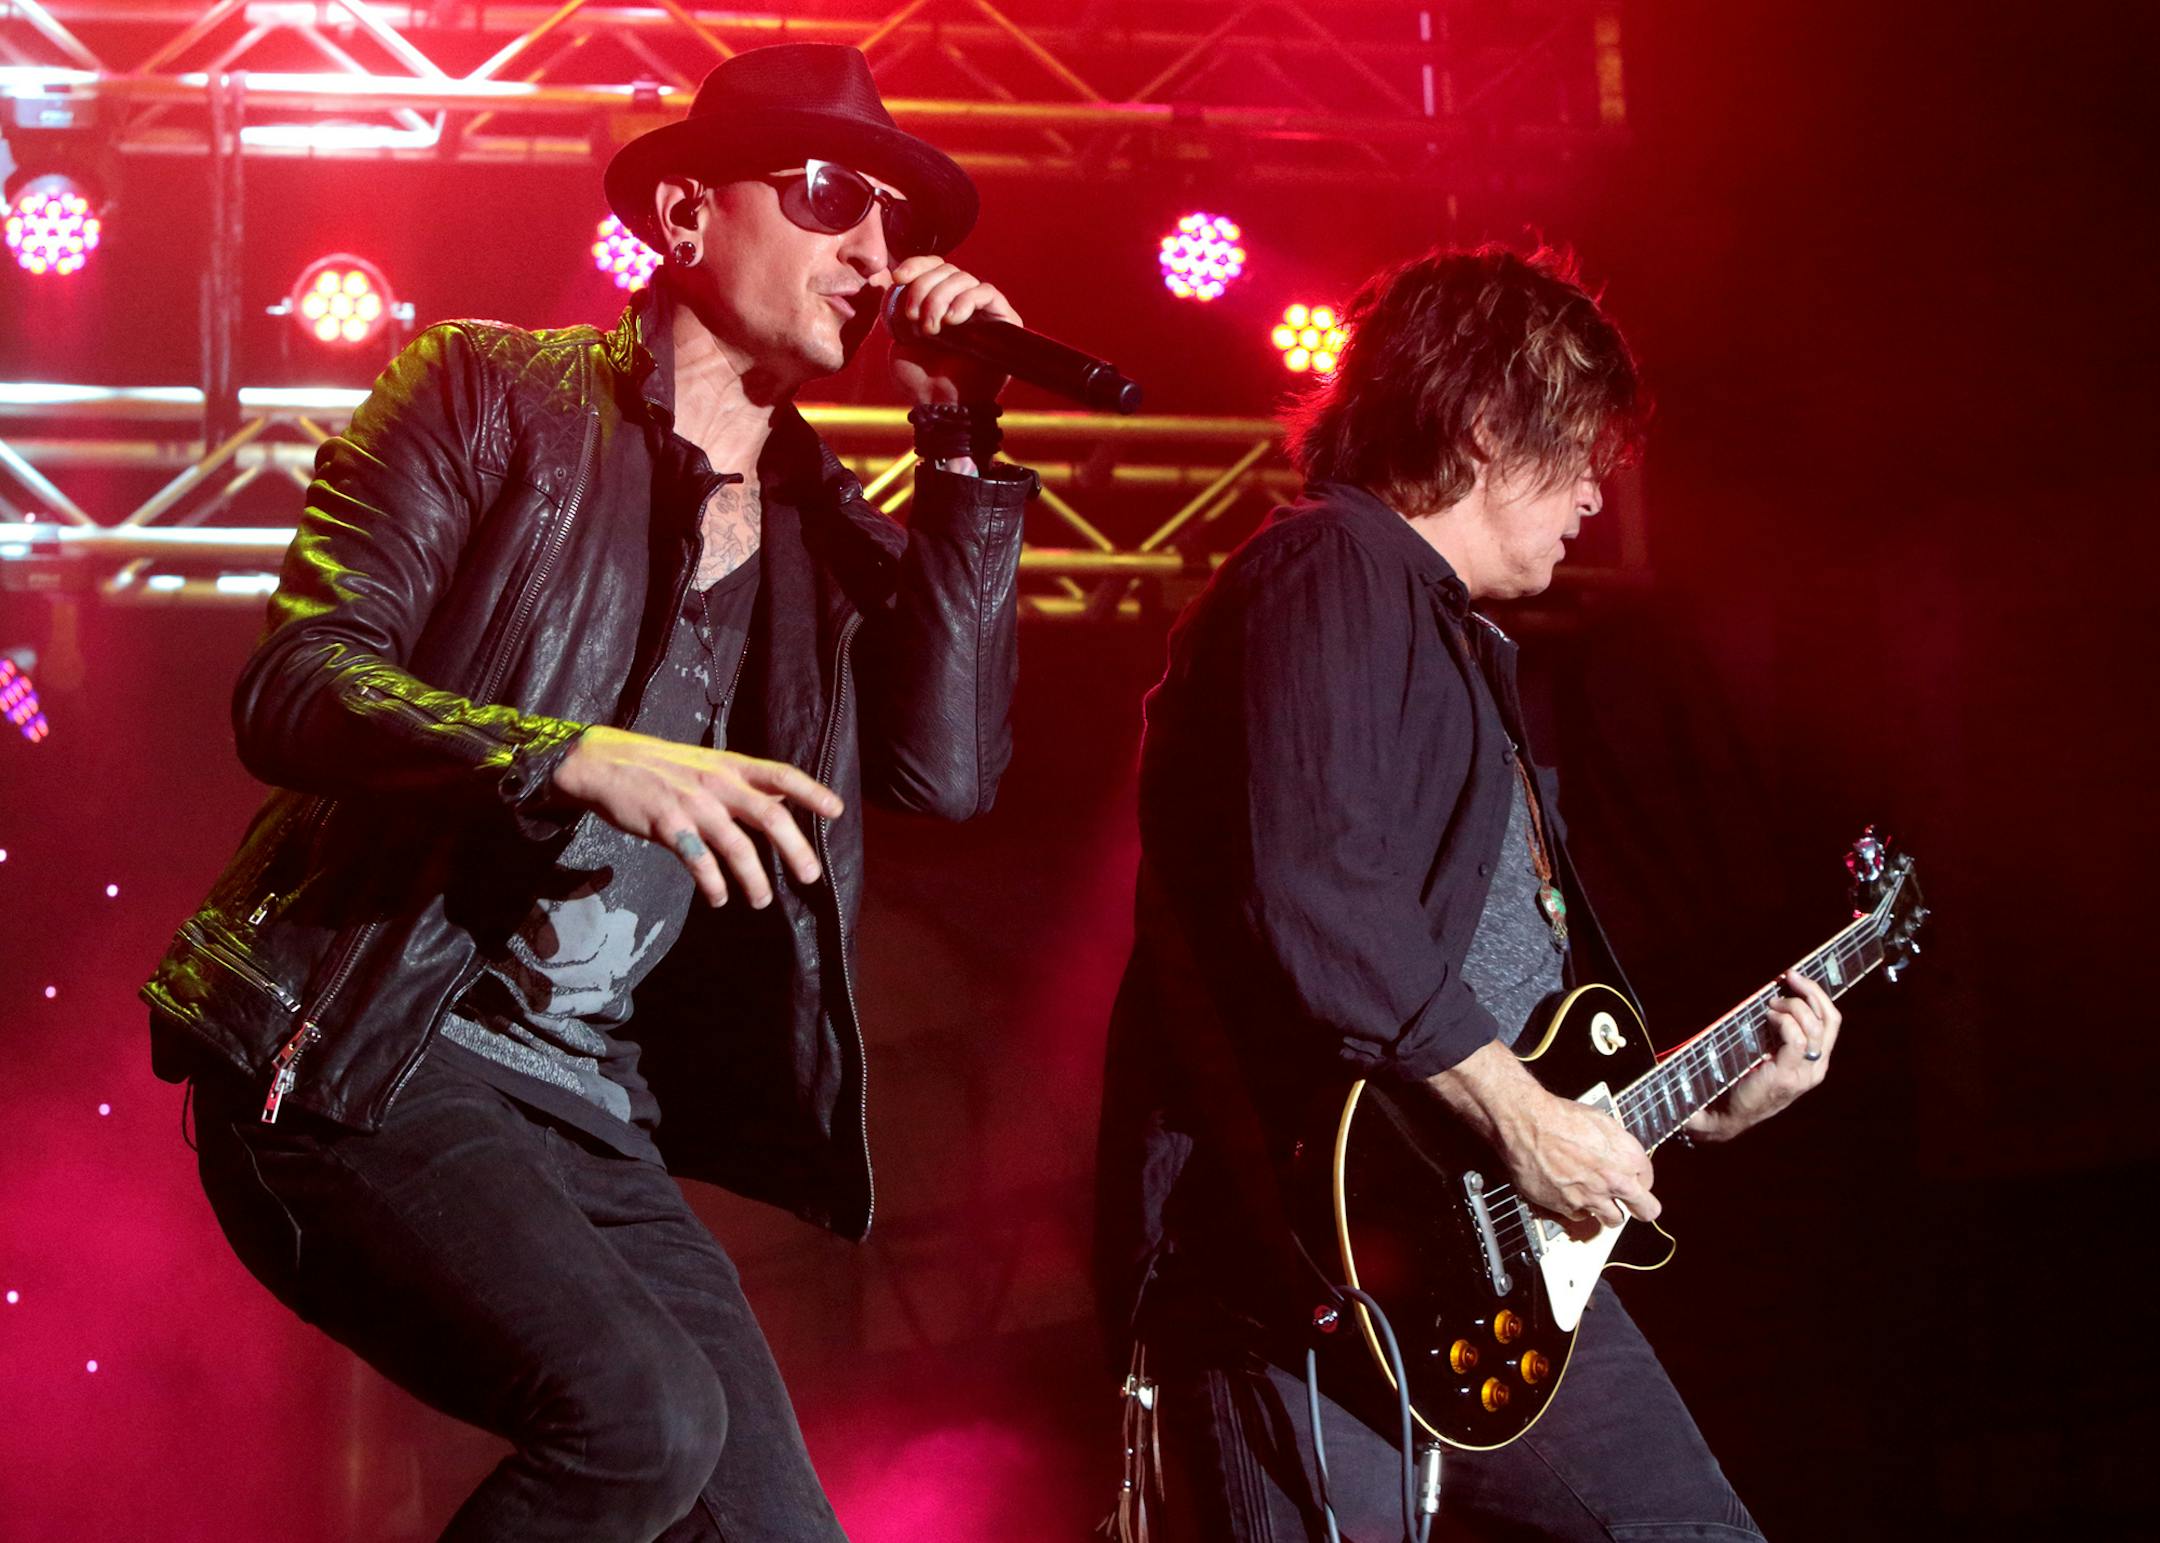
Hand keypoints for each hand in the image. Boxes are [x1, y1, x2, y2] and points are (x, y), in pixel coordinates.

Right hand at [550, 726, 843, 908]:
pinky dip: (713, 885)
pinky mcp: (668, 825)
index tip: (836, 810)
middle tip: (811, 876)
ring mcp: (693, 804)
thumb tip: (782, 799)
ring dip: (754, 879)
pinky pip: (699, 862)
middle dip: (795, 849)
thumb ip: (742, 783)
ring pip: (737, 846)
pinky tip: (718, 899)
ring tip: (761, 900)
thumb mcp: (707, 765)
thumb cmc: (660, 769)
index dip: (811, 791)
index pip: (780, 775)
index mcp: (730, 766)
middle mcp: (718, 783)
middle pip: (770, 816)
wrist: (603, 765)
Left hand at [885, 254, 1020, 404]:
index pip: (932, 266)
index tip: (897, 278)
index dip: (915, 265)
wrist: (939, 404)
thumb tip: (895, 277)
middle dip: (924, 289)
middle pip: (946, 269)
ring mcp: (984, 310)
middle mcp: (962, 301)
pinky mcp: (1004, 320)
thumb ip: (896, 303)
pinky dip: (966, 301)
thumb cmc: (919, 376)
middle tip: (914, 318)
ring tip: (931, 328)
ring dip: (940, 298)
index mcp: (938, 300)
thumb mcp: (898, 333)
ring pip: (964, 278)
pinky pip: (987, 293)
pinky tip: (953, 321)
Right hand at [1429, 1040, 1659, 1230]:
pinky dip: (1577, 1208)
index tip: (1631, 1178)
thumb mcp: (1601, 1120)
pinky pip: (1580, 1216)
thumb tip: (1621, 1155)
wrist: (1526, 1124)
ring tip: (1597, 1200)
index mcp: (1627, 1157)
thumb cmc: (1559, 1117)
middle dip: (1641, 1208)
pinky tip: (1569, 1193)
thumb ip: (1618, 1145)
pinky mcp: (1567, 1207)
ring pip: (1613, 1220)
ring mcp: (1591, 1198)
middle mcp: (1615, 1181)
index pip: (1648, 1181)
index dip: (1639, 1179)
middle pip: (1646, 1210)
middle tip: (1634, 1205)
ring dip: (1608, 1211)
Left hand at [1687, 969, 1841, 1141]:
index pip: (1831, 1020)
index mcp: (1817, 1061)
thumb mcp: (1770, 1052)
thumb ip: (1781, 1033)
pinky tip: (1768, 1017)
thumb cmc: (1745, 1078)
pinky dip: (1783, 1021)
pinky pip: (1796, 1040)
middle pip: (1830, 1019)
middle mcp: (1817, 1067)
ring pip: (1814, 1027)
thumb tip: (1778, 995)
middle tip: (1789, 977)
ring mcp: (1804, 1073)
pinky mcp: (1786, 1075)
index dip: (1817, 994)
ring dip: (1792, 1007)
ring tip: (1771, 1004)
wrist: (1728, 1114)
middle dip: (1812, 991)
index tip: (1795, 977)